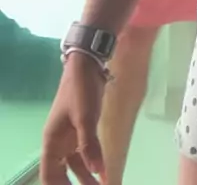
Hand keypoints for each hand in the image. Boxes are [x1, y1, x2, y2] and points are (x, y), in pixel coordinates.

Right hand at [40, 53, 106, 183]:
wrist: (88, 66)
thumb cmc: (80, 90)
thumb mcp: (84, 117)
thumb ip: (90, 145)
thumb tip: (97, 172)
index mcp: (52, 141)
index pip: (49, 174)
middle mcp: (58, 143)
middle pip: (62, 174)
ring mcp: (70, 138)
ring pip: (76, 166)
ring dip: (86, 180)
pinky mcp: (82, 132)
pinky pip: (86, 155)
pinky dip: (93, 166)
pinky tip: (104, 175)